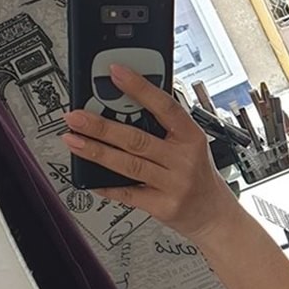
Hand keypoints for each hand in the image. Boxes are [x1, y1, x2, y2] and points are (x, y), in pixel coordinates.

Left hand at [61, 63, 237, 242]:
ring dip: (96, 151)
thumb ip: (163, 128)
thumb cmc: (198, 175)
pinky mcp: (163, 206)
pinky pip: (127, 194)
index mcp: (192, 137)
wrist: (215, 215)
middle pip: (137, 139)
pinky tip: (87, 176)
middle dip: (101, 126)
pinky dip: (105, 185)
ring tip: (73, 140)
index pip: (164, 107)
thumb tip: (121, 108)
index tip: (116, 73)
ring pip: (128, 165)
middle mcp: (184, 160)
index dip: (139, 88)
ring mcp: (174, 184)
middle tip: (76, 116)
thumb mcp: (190, 145)